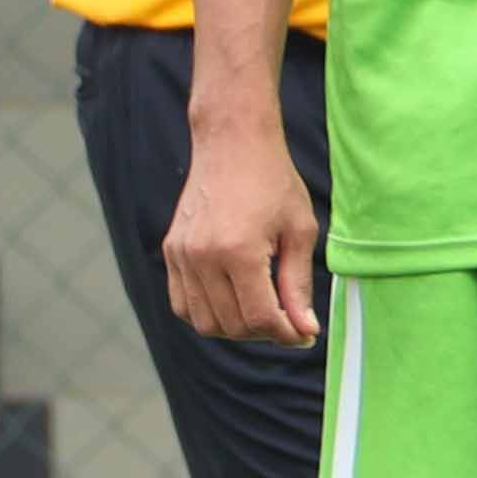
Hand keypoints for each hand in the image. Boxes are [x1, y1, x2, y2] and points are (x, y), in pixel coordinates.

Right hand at [162, 126, 323, 348]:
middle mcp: (203, 257)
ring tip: (261, 310)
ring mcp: (181, 255)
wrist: (232, 142)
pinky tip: (233, 301)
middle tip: (287, 320)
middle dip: (264, 333)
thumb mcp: (299, 231)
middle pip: (232, 326)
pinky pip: (182, 304)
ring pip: (204, 322)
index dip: (286, 334)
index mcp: (239, 251)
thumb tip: (305, 330)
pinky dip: (207, 314)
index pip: (260, 318)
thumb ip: (298, 285)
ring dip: (235, 328)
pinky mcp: (171, 251)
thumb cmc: (273, 181)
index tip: (304, 333)